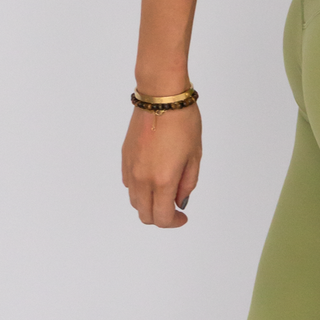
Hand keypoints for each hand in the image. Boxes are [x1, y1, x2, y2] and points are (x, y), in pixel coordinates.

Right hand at [121, 102, 201, 225]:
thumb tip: (180, 201)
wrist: (161, 97)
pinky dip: (140, 189)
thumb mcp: (194, 156)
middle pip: (145, 215)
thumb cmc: (183, 122)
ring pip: (135, 201)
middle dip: (161, 217)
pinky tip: (153, 177)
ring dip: (149, 204)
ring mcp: (131, 169)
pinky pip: (129, 184)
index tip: (183, 216)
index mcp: (163, 180)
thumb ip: (187, 184)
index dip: (174, 222)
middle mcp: (142, 178)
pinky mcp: (125, 158)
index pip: (162, 217)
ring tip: (165, 191)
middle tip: (174, 208)